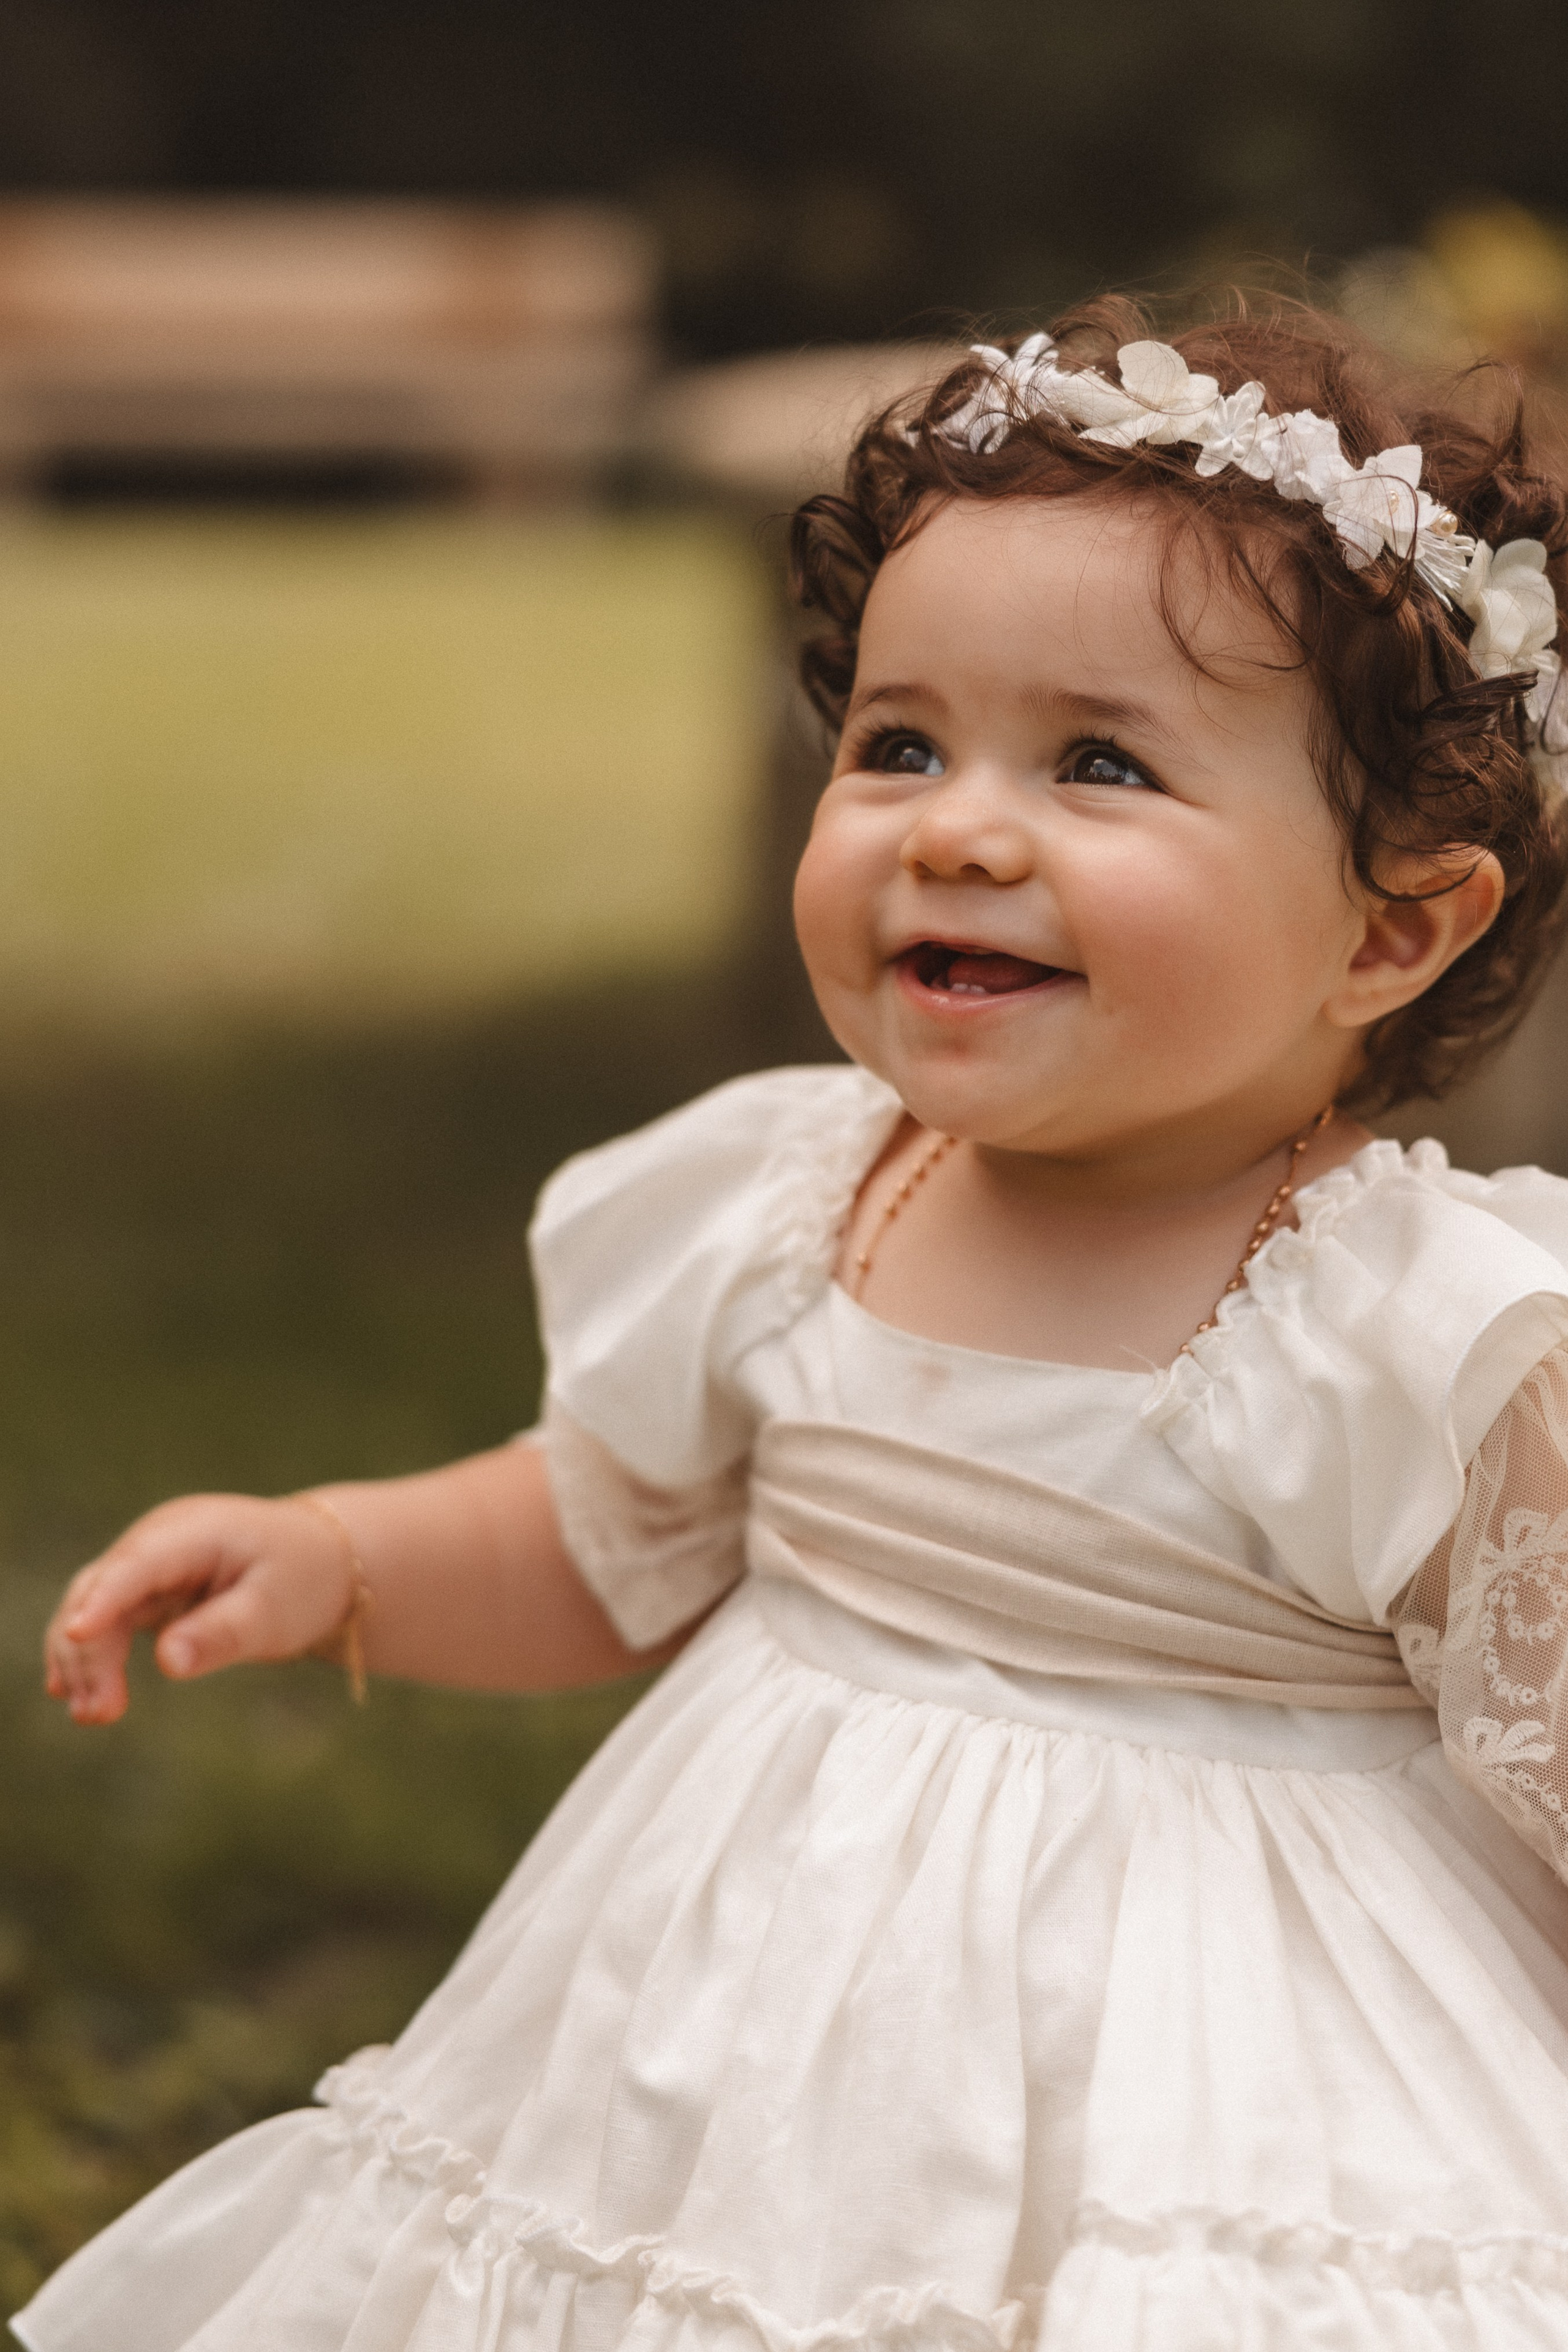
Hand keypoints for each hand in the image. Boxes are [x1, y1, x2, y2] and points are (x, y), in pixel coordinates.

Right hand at [44, 1493, 356, 1723]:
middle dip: (90, 1650)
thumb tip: (169, 1662)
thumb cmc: (300, 1581)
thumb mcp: (272, 1612)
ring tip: (91, 1716)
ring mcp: (148, 1562)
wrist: (320, 1562)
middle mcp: (159, 1540)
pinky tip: (75, 1696)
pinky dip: (92, 1656)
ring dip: (83, 1660)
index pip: (136, 1565)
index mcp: (194, 1531)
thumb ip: (222, 1635)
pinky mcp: (145, 1589)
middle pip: (101, 1588)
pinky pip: (105, 1620)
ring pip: (92, 1606)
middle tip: (98, 1714)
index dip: (103, 1599)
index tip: (77, 1634)